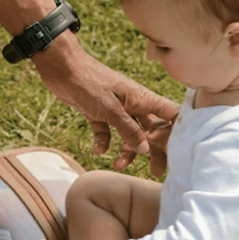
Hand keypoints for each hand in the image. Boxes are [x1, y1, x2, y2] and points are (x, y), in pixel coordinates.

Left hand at [34, 33, 178, 169]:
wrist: (62, 69)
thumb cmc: (90, 83)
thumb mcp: (111, 110)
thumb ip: (129, 130)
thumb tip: (146, 150)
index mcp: (143, 99)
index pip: (171, 115)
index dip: (176, 133)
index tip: (175, 151)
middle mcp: (133, 105)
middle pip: (152, 130)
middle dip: (154, 150)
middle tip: (156, 171)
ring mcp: (116, 110)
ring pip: (129, 134)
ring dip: (127, 151)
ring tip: (118, 166)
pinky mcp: (99, 114)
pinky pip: (106, 132)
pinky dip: (103, 142)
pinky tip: (97, 150)